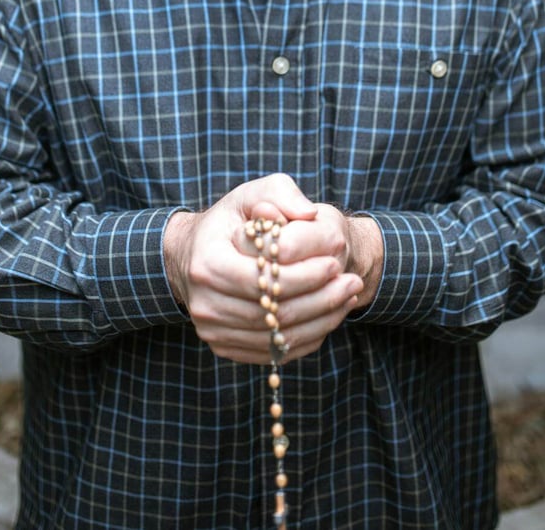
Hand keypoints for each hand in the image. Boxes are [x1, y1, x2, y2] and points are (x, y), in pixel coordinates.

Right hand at [163, 176, 373, 363]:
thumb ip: (281, 194)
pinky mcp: (225, 347)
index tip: (335, 263)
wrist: (191, 255)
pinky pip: (273, 351)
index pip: (261, 280)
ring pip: (277, 337)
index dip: (302, 275)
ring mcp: (212, 331)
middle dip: (320, 299)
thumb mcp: (250, 194)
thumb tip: (309, 214)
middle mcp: (204, 303)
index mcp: (206, 264)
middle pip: (272, 313)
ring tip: (348, 297)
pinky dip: (307, 336)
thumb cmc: (230, 221)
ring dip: (320, 320)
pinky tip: (330, 315)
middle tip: (352, 283)